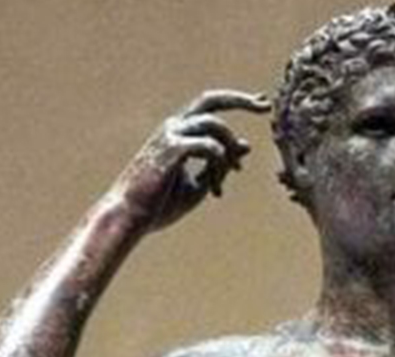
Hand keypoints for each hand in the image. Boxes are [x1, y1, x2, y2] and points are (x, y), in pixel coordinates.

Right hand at [111, 89, 271, 232]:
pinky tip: (215, 189)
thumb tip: (246, 145)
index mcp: (178, 133)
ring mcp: (170, 136)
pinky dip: (218, 166)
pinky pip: (208, 147)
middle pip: (211, 100)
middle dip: (240, 100)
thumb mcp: (199, 184)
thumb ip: (221, 164)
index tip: (263, 105)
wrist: (130, 218)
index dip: (238, 102)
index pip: (211, 107)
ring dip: (228, 153)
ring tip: (226, 180)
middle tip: (264, 105)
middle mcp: (173, 128)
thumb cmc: (159, 204)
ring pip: (215, 126)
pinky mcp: (170, 150)